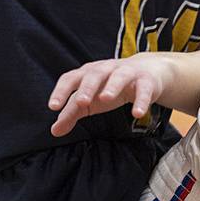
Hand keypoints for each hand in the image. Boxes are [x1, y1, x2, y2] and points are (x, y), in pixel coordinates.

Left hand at [47, 55, 173, 136]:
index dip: (61, 91)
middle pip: (94, 74)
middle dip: (87, 87)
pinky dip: (141, 100)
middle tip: (81, 102)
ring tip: (106, 99)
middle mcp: (106, 69)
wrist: (147, 73)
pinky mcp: (146, 81)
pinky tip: (137, 114)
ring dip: (112, 86)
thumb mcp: (91, 101)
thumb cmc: (111, 87)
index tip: (53, 106)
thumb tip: (54, 131)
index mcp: (88, 73)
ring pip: (119, 76)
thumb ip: (72, 113)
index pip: (71, 78)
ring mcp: (127, 73)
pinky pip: (144, 89)